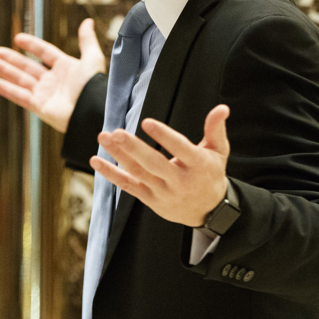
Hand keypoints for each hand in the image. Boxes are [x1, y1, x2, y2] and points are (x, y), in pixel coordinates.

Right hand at [0, 18, 105, 132]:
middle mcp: (54, 81)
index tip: (18, 38)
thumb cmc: (94, 86)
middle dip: (12, 59)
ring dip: (5, 71)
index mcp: (66, 68)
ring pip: (21, 80)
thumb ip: (87, 40)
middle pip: (29, 67)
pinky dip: (7, 89)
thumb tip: (87, 21)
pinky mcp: (40, 107)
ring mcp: (46, 94)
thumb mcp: (92, 59)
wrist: (92, 112)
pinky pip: (20, 96)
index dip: (32, 45)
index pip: (45, 53)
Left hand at [91, 104, 230, 227]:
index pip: (180, 149)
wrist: (208, 211)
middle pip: (154, 164)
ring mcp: (163, 192)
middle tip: (117, 133)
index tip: (147, 122)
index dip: (164, 136)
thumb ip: (216, 129)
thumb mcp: (219, 152)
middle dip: (134, 149)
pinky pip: (128, 186)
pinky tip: (97, 161)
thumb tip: (221, 108)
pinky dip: (111, 175)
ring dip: (118, 156)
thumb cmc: (211, 174)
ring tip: (104, 137)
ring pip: (138, 173)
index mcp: (198, 166)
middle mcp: (180, 181)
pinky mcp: (151, 200)